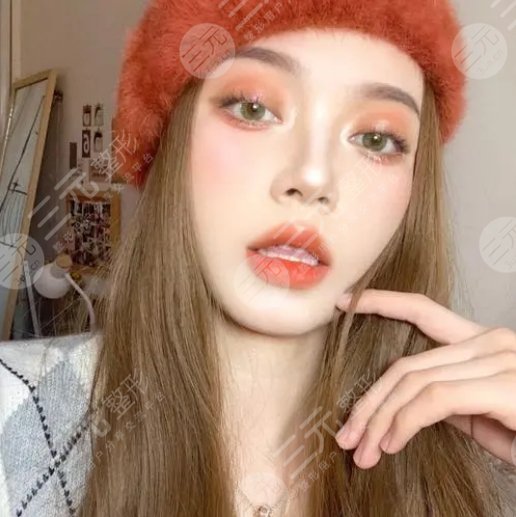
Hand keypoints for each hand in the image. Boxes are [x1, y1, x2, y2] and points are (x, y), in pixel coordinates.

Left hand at [333, 289, 515, 468]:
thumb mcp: (487, 416)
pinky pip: (434, 400)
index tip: (344, 304)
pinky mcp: (503, 385)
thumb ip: (450, 399)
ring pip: (412, 382)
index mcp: (485, 343)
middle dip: (370, 401)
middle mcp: (491, 342)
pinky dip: (404, 423)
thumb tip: (411, 400)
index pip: (424, 312)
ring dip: (380, 420)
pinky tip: (391, 445)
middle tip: (346, 434)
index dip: (382, 302)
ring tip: (363, 450)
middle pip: (406, 364)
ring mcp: (499, 359)